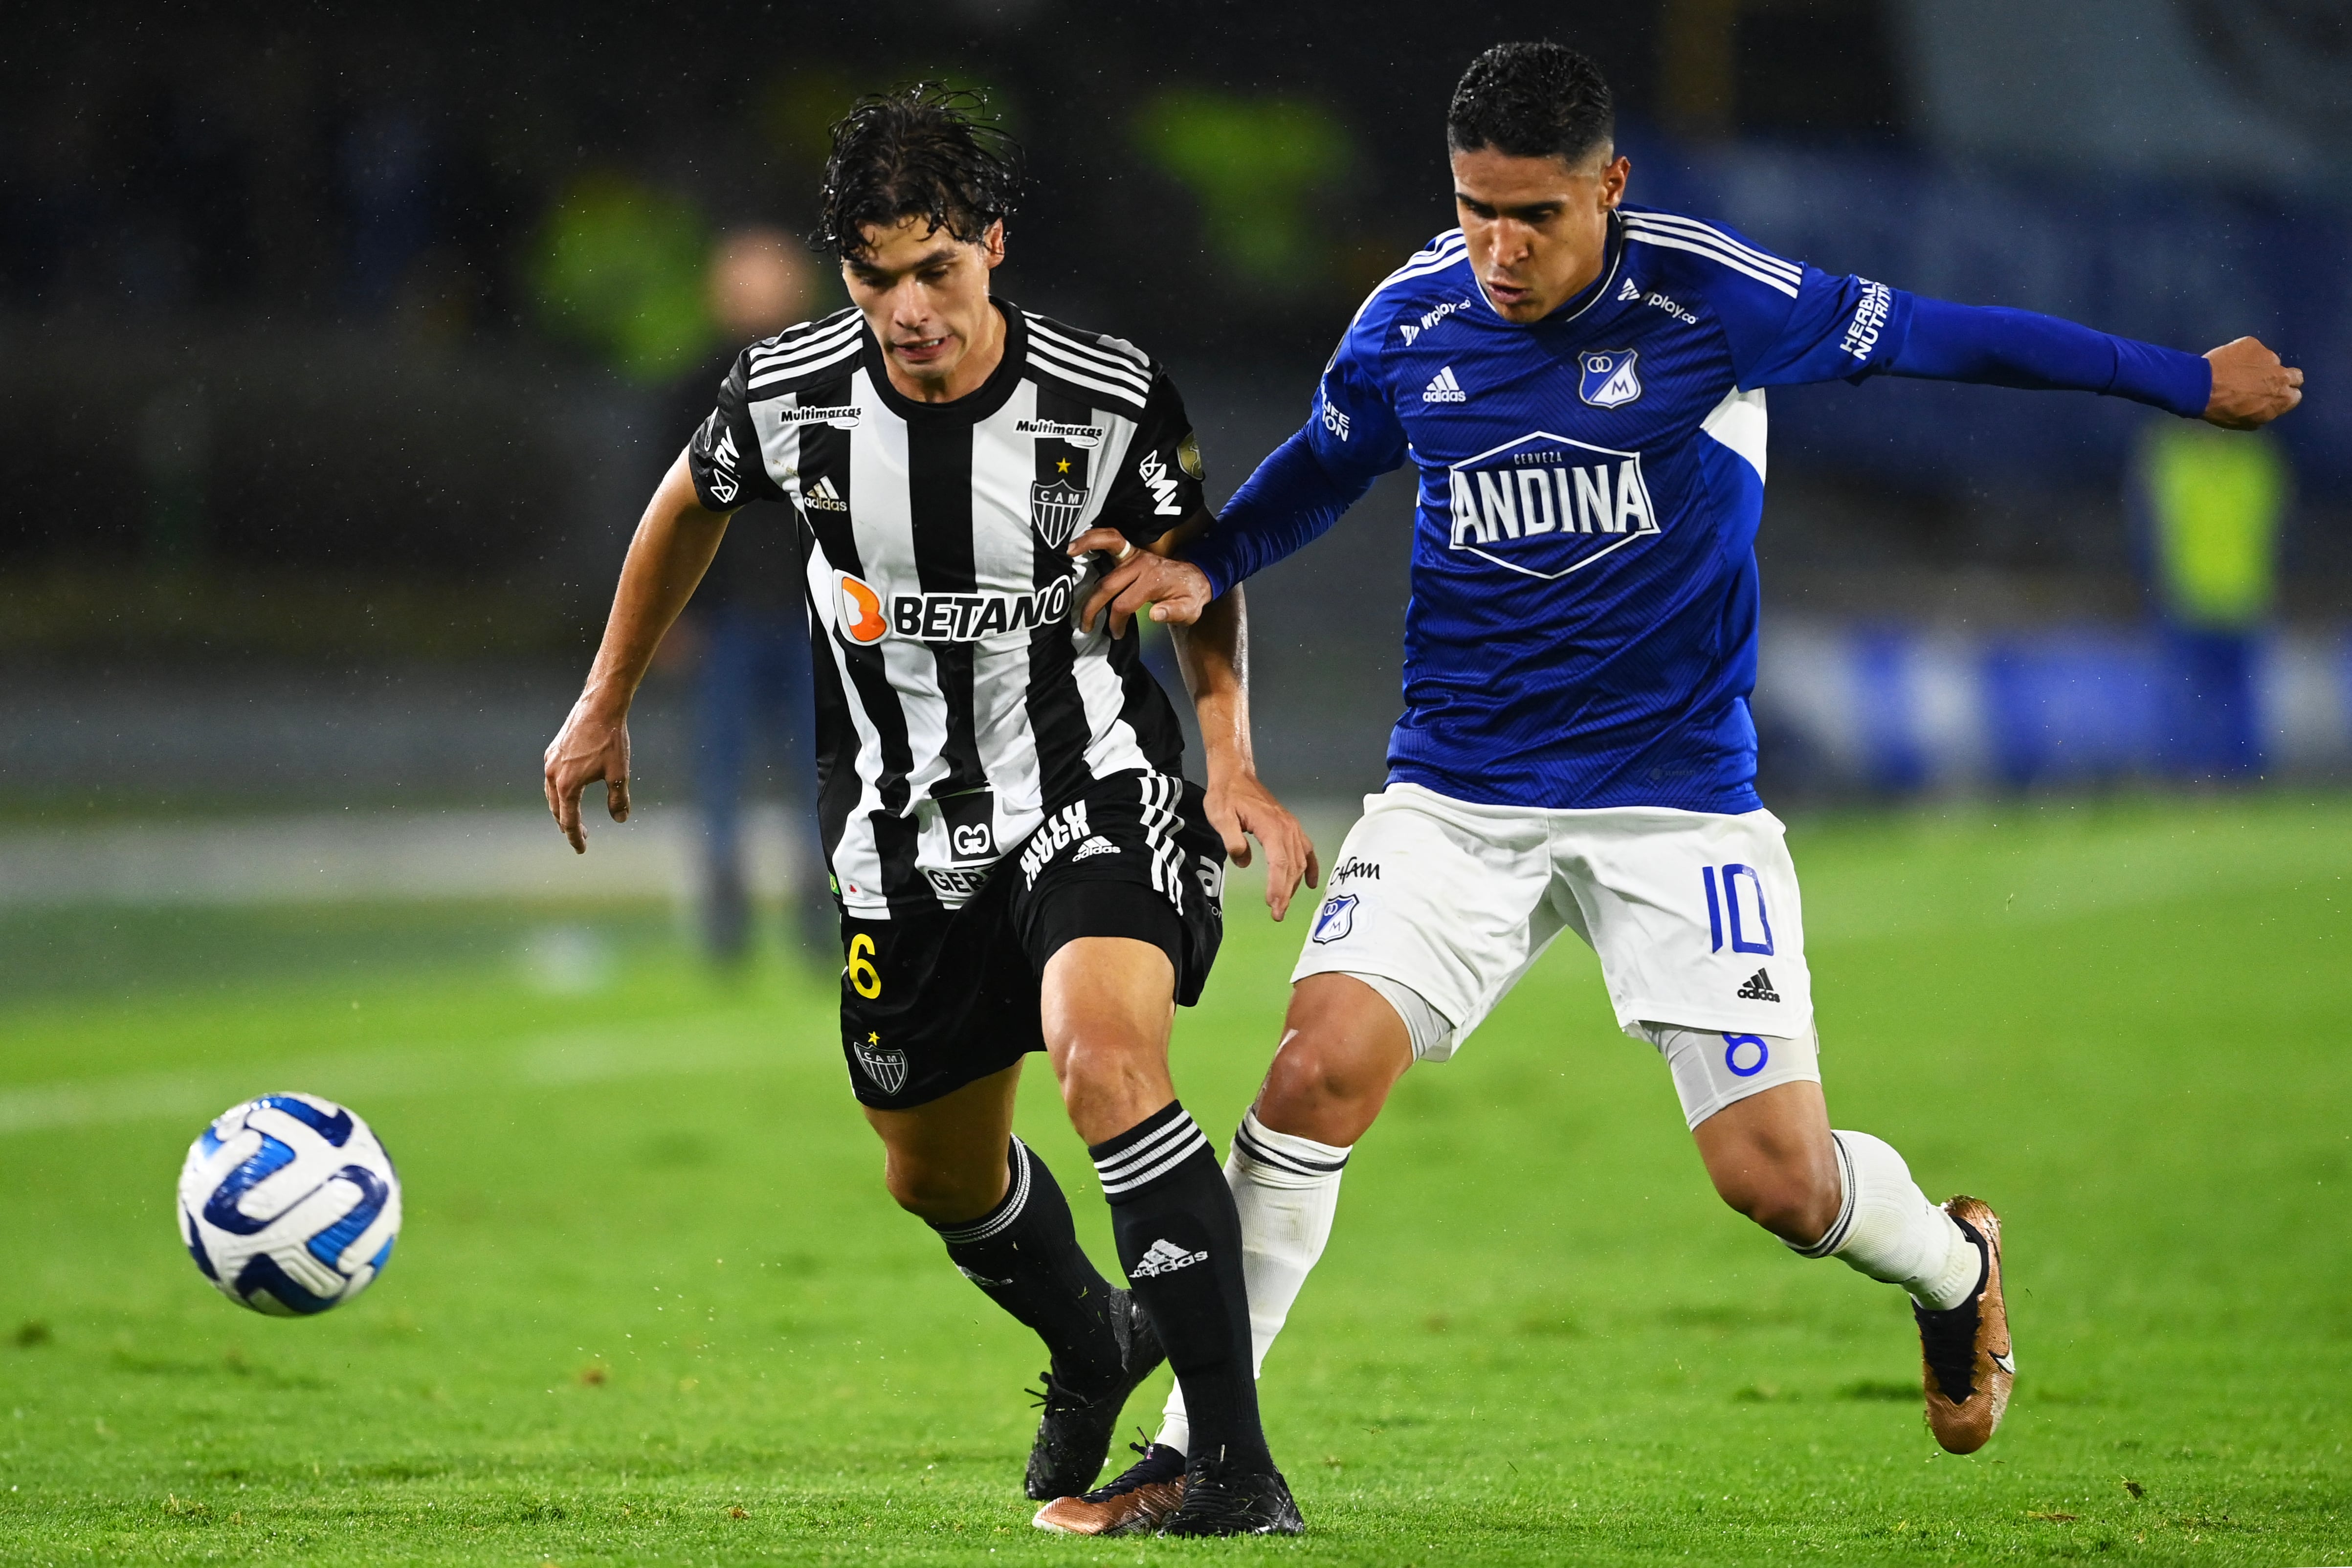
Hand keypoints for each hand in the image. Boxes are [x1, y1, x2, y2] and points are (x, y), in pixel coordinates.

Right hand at [543, 697, 631, 853]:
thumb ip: (619, 800)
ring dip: (561, 809)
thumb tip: (620, 820)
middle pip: (557, 809)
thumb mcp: (619, 774)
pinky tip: (569, 791)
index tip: (582, 850)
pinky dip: (558, 791)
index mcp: (567, 785)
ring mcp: (551, 761)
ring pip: (551, 794)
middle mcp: (553, 775)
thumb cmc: (611, 740)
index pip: (569, 820)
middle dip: (568, 825)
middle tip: (582, 837)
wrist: (600, 707)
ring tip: (573, 818)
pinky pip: (551, 778)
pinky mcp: (553, 751)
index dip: (576, 837)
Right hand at [1068, 527, 1211, 635]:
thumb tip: (1153, 614)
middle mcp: (1140, 565)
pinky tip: (1078, 541)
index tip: (1117, 634)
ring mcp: (1134, 555)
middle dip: (1092, 606)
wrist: (1197, 576)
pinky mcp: (1130, 551)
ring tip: (1067, 553)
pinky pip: (1110, 539)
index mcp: (1152, 581)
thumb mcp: (1190, 610)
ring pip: (1105, 549)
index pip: (1124, 604)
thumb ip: (1174, 612)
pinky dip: (1094, 537)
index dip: (1116, 622)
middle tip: (1083, 625)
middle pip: (1108, 585)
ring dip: (1085, 549)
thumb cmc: (1191, 596)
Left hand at [1206, 768, 1319, 920]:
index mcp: (1271, 827)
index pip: (1279, 863)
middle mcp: (1286, 828)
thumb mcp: (1220, 815)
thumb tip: (1243, 861)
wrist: (1235, 774)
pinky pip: (1306, 850)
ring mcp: (1291, 827)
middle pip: (1292, 866)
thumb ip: (1231, 839)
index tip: (1273, 905)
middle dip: (1286, 892)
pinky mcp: (1290, 827)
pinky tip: (1309, 884)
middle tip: (1277, 914)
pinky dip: (1310, 867)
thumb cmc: (1225, 795)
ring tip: (1283, 904)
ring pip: (1299, 861)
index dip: (1278, 886)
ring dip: (1294, 885)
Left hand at [2204, 337, 2301, 429]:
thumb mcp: (2247, 422)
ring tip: (2238, 371)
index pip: (2294, 395)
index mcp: (2283, 399)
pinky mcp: (2254, 344)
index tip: (2271, 396)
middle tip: (2263, 381)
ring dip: (2260, 365)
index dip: (2282, 395)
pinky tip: (2229, 361)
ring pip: (2271, 361)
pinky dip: (2244, 354)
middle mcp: (2283, 376)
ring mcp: (2269, 357)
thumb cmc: (2222, 409)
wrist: (2201, 387)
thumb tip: (2267, 409)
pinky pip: (2253, 349)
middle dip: (2283, 378)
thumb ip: (2265, 413)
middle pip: (2294, 375)